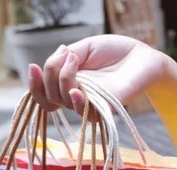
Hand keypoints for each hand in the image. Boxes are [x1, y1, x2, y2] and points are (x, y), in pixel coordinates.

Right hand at [28, 35, 168, 115]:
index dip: (35, 86)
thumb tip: (50, 64)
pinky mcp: (106, 109)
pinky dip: (76, 100)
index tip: (33, 68)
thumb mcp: (84, 48)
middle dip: (49, 76)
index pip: (44, 95)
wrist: (143, 56)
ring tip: (75, 60)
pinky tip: (76, 89)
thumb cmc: (116, 52)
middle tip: (66, 57)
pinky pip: (85, 113)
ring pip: (63, 102)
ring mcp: (91, 104)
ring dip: (62, 78)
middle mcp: (77, 97)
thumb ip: (64, 58)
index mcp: (70, 83)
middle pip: (49, 99)